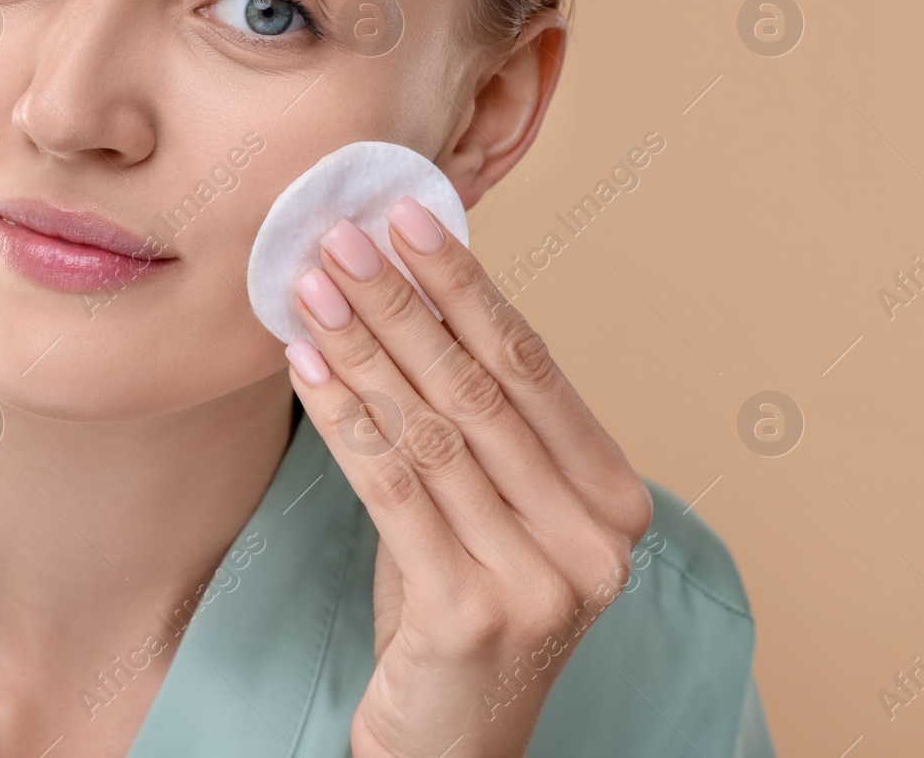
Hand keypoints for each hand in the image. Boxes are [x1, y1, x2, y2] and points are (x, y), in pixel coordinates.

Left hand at [282, 197, 653, 757]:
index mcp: (616, 499)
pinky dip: (344, 419)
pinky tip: (307, 368)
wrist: (452, 739)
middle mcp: (595, 539)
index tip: (411, 218)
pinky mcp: (470, 612)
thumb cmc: (463, 607)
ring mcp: (540, 579)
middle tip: (344, 235)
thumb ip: (471, 425)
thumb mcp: (488, 510)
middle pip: (480, 389)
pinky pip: (393, 488)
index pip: (533, 366)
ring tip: (312, 288)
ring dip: (363, 348)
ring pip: (432, 431)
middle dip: (403, 303)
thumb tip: (405, 297)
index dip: (467, 285)